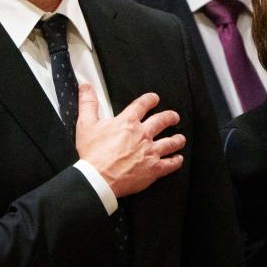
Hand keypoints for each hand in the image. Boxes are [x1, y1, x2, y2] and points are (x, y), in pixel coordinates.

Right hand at [75, 83, 184, 197]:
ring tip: (180, 138)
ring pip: (170, 142)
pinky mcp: (153, 169)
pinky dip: (176, 161)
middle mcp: (142, 134)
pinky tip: (178, 159)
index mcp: (127, 122)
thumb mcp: (86, 124)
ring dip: (177, 139)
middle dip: (170, 117)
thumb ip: (88, 104)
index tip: (154, 98)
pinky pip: (170, 164)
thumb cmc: (92, 154)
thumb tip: (86, 87)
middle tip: (174, 117)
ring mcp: (150, 152)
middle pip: (162, 121)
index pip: (143, 104)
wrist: (98, 179)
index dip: (150, 99)